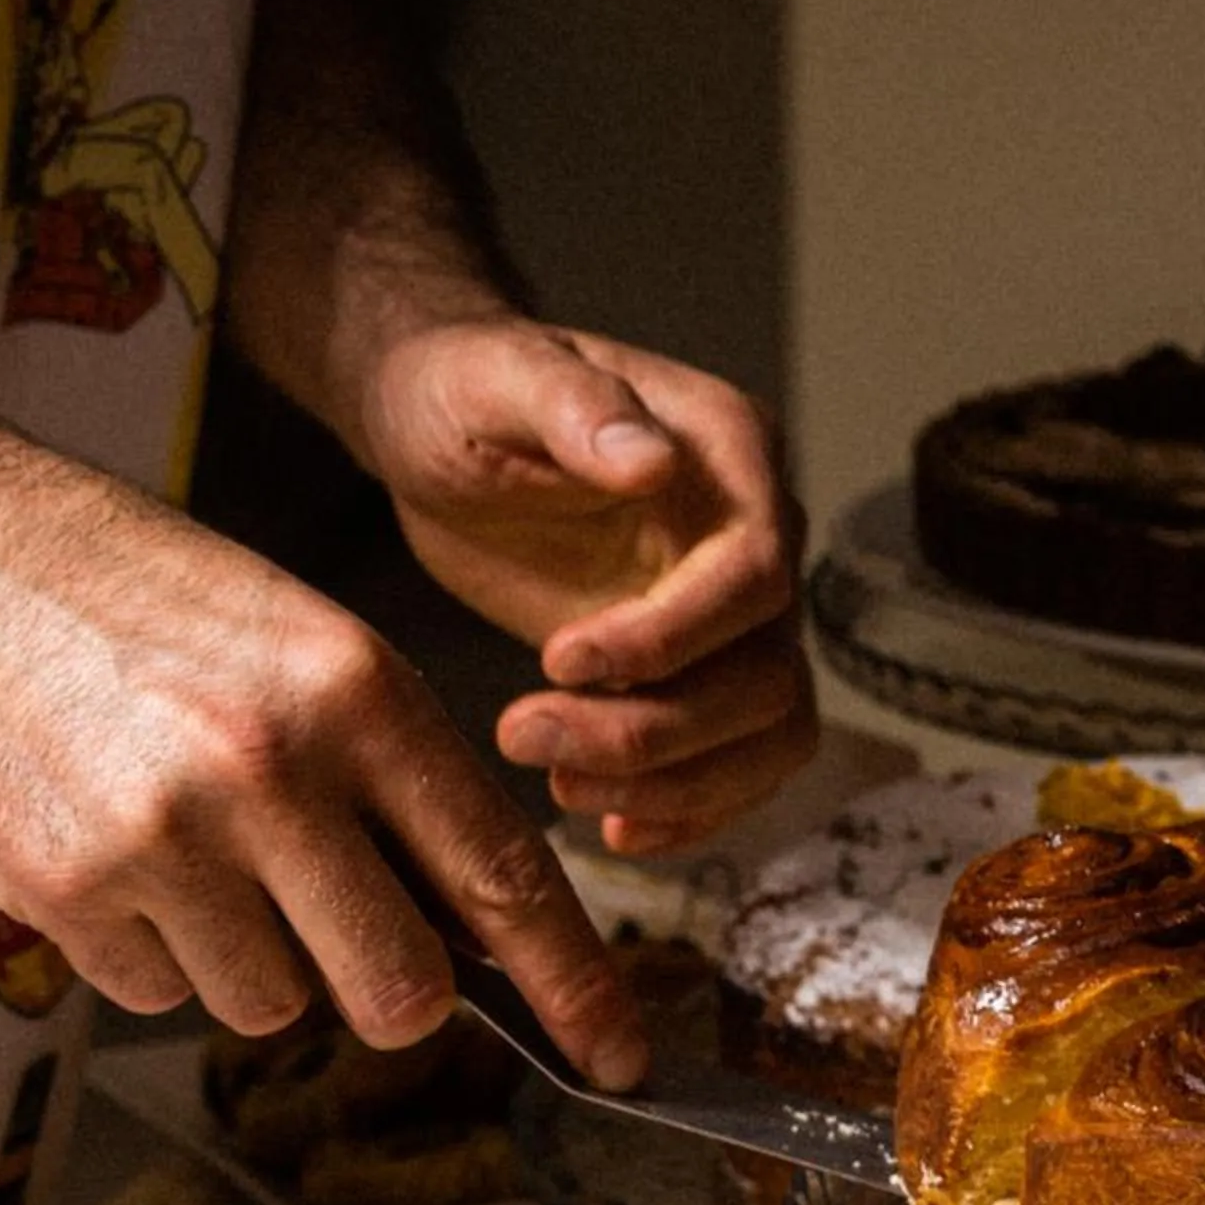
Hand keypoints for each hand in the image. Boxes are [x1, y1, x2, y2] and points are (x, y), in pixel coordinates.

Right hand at [0, 388, 647, 1084]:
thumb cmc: (126, 594)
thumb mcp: (294, 640)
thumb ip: (388, 776)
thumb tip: (476, 932)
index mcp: (354, 688)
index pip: (500, 873)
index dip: (573, 985)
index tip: (621, 1058)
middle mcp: (270, 768)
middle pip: (397, 989)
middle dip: (384, 992)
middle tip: (338, 939)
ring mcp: (160, 839)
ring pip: (270, 1007)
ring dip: (245, 961)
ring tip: (184, 848)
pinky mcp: (59, 892)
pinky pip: (157, 996)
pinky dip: (146, 951)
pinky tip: (106, 849)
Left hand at [358, 317, 817, 855]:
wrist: (438, 430)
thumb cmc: (462, 388)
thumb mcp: (497, 377)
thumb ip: (575, 410)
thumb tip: (651, 463)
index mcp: (729, 453)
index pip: (754, 572)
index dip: (671, 636)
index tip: (559, 661)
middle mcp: (756, 537)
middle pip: (765, 674)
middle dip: (654, 730)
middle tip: (524, 737)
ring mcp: (733, 615)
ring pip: (766, 733)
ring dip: (677, 784)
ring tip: (561, 794)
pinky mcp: (696, 672)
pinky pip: (738, 762)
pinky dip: (690, 808)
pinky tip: (614, 827)